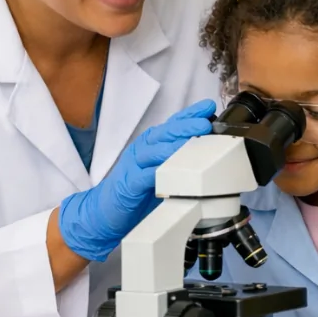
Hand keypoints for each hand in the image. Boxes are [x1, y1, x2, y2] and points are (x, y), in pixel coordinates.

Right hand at [58, 100, 215, 260]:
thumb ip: (181, 158)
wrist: (105, 210)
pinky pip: (145, 176)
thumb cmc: (139, 189)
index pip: (173, 123)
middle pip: (166, 133)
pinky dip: (160, 173)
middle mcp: (143, 149)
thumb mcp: (163, 169)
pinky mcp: (129, 185)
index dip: (190, 114)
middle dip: (186, 126)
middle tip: (205, 123)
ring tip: (193, 144)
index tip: (209, 106)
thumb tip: (212, 150)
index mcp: (152, 144)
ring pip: (156, 151)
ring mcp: (134, 165)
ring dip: (175, 146)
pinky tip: (174, 171)